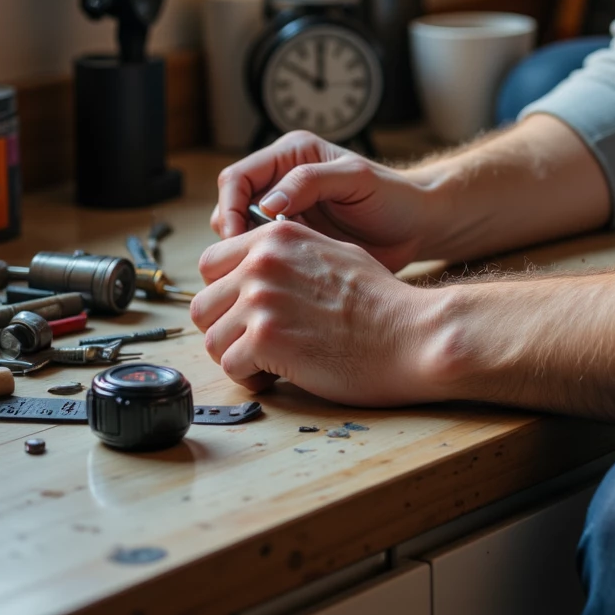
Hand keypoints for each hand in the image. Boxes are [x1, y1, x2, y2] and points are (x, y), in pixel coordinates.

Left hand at [191, 217, 440, 401]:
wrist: (411, 334)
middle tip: (254, 345)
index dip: (224, 295)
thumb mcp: (333, 253)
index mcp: (276, 236)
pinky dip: (250, 379)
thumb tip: (256, 269)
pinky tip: (278, 376)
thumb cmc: (382, 302)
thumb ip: (288, 256)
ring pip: (211, 340)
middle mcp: (262, 262)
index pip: (211, 264)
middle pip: (203, 305)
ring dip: (236, 358)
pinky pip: (231, 368)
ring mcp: (262, 299)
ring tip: (269, 363)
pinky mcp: (266, 339)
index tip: (243, 314)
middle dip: (224, 330)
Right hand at [210, 130, 442, 272]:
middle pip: (230, 206)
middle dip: (232, 233)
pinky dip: (261, 266)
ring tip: (263, 271)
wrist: (415, 226)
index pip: (237, 177)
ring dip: (245, 252)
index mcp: (291, 155)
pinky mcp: (292, 241)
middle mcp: (281, 181)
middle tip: (248, 261)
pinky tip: (277, 279)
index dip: (230, 207)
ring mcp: (285, 213)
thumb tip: (267, 203)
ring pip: (240, 233)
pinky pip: (262, 254)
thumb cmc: (393, 196)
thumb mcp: (356, 179)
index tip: (236, 237)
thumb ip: (311, 182)